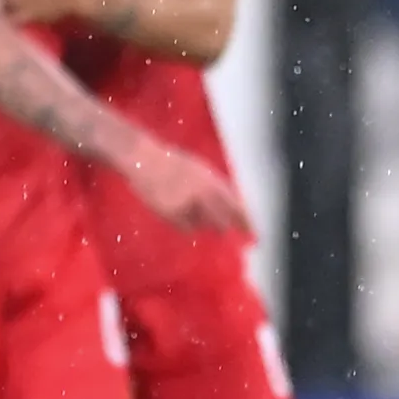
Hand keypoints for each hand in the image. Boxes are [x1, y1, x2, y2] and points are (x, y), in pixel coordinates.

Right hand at [117, 135, 250, 235]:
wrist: (143, 159)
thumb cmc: (173, 162)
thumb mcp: (202, 170)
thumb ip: (218, 188)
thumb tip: (233, 208)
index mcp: (214, 183)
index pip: (237, 210)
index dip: (247, 225)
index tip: (255, 239)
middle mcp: (204, 195)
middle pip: (221, 225)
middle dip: (219, 226)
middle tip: (215, 225)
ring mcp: (187, 205)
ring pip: (202, 226)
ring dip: (198, 221)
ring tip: (183, 204)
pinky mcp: (170, 213)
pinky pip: (185, 228)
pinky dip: (182, 223)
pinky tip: (172, 208)